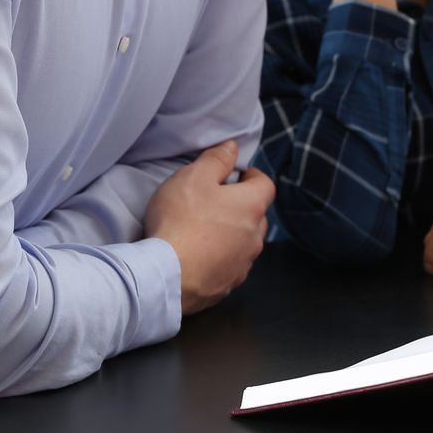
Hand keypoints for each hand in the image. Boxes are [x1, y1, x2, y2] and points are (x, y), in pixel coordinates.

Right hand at [144, 140, 275, 314]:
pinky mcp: (227, 285)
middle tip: (216, 201)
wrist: (167, 277)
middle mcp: (255, 237)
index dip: (252, 176)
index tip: (236, 175)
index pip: (265, 184)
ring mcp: (243, 264)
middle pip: (257, 215)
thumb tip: (232, 147)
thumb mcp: (194, 177)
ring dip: (232, 234)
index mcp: (251, 206)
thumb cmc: (182, 221)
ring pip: (245, 243)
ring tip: (205, 230)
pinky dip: (220, 259)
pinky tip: (199, 257)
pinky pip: (230, 266)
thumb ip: (216, 159)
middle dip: (242, 205)